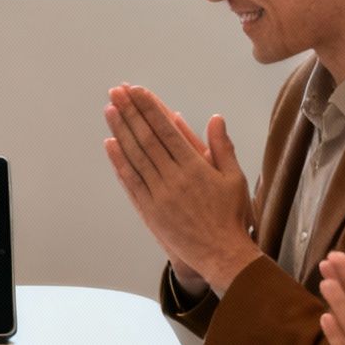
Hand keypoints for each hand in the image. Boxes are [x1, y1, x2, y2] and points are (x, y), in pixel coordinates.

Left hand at [103, 83, 260, 294]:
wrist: (222, 254)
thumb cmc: (232, 216)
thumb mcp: (235, 178)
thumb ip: (223, 147)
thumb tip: (215, 118)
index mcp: (195, 167)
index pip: (167, 130)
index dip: (150, 108)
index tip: (137, 91)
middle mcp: (174, 178)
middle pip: (146, 138)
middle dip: (130, 112)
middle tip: (116, 91)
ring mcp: (159, 195)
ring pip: (135, 157)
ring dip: (120, 132)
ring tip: (109, 109)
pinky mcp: (150, 211)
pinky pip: (131, 182)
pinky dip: (119, 162)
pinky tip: (110, 145)